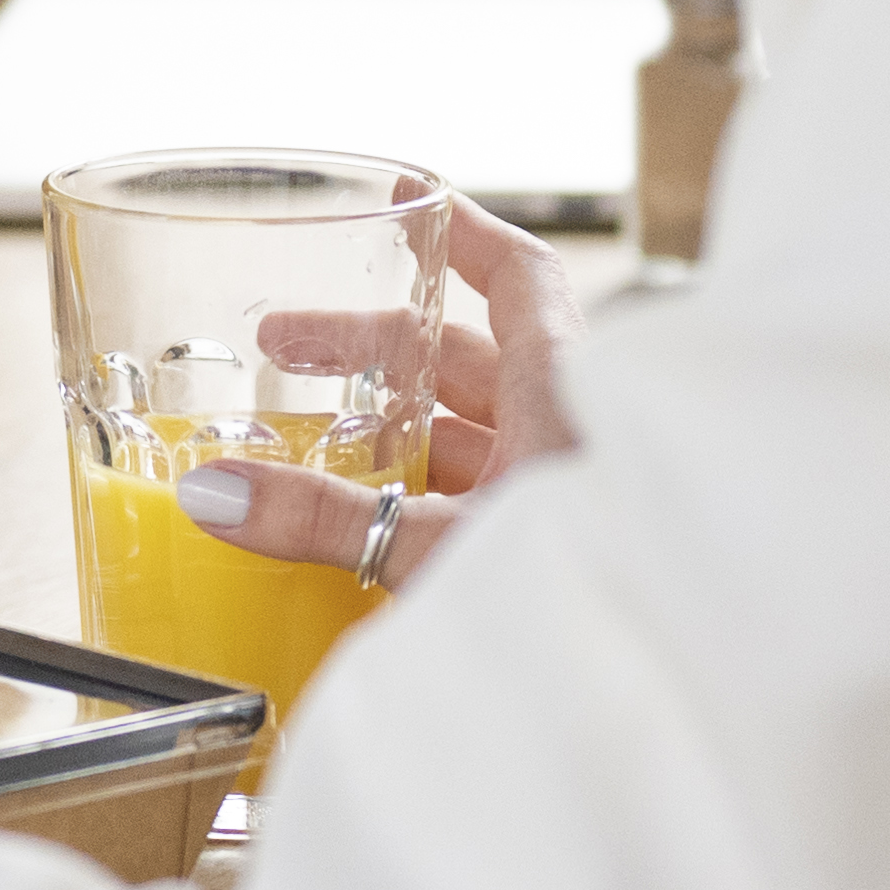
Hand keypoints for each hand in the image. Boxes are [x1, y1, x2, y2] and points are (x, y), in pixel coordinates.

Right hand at [174, 200, 581, 590]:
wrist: (674, 686)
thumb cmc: (591, 593)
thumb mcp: (440, 544)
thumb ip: (326, 518)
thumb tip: (215, 493)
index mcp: (563, 390)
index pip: (520, 277)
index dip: (463, 234)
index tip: (406, 202)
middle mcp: (572, 428)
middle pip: (472, 359)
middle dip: (374, 349)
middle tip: (286, 347)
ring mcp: (567, 489)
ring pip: (475, 434)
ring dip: (395, 428)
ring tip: (311, 439)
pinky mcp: (557, 547)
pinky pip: (480, 498)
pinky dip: (421, 493)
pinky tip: (367, 520)